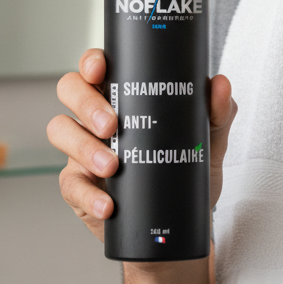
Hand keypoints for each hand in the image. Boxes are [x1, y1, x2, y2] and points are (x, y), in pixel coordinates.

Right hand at [48, 49, 238, 241]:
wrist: (178, 222)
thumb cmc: (184, 167)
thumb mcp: (208, 138)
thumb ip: (217, 111)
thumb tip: (221, 84)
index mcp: (123, 95)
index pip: (97, 66)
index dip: (91, 61)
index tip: (101, 69)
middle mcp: (96, 117)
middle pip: (70, 90)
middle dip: (86, 104)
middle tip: (113, 125)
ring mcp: (82, 149)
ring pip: (61, 131)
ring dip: (83, 147)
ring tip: (112, 166)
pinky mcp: (79, 185)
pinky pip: (70, 184)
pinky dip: (88, 194)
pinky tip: (107, 203)